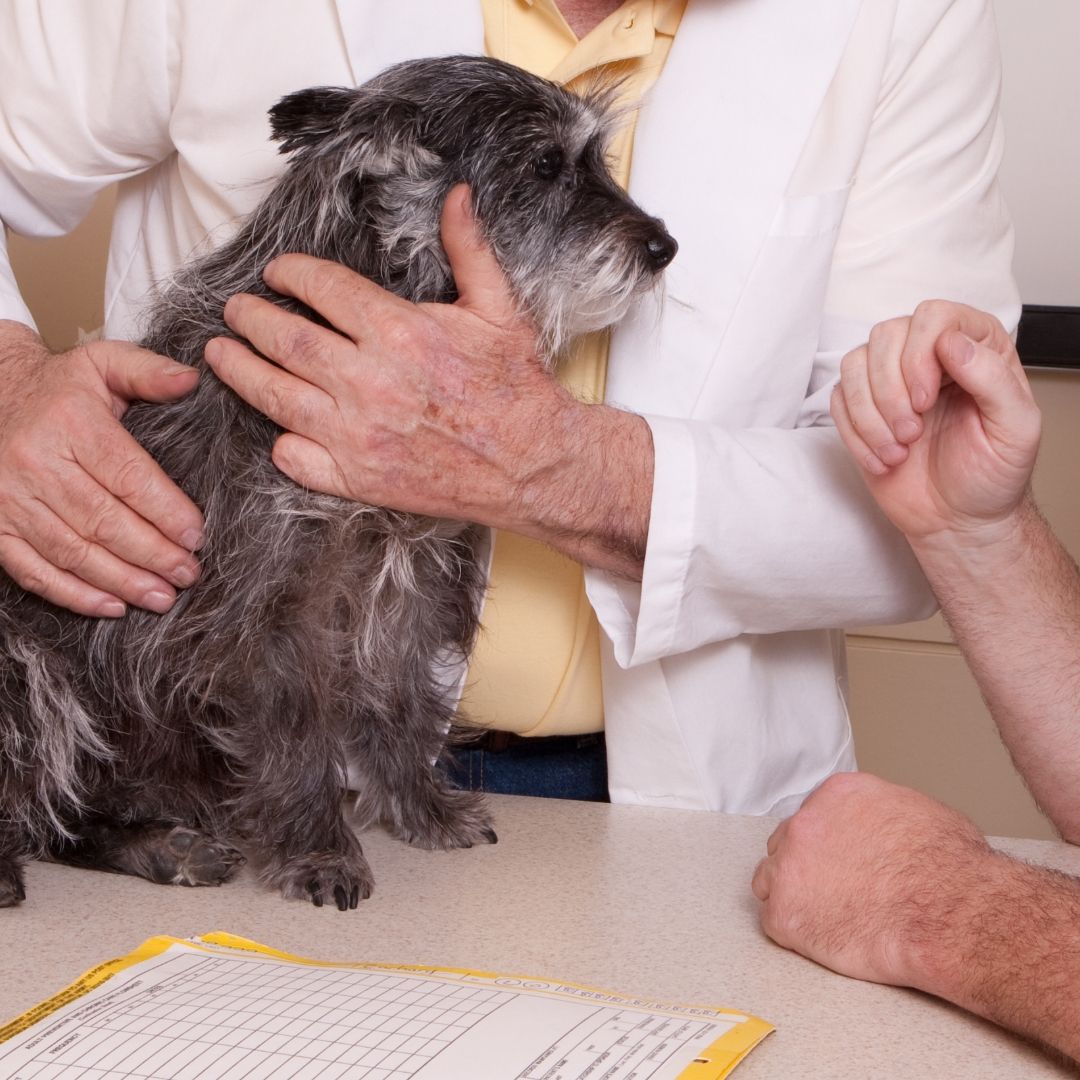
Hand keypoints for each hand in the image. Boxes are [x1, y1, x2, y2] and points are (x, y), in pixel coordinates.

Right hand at [0, 322, 203, 615]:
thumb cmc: (59, 386)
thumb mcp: (102, 363)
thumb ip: (148, 371)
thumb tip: (192, 379)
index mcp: (71, 423)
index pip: (126, 475)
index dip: (165, 510)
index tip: (196, 536)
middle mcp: (36, 463)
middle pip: (103, 520)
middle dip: (152, 554)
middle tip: (189, 574)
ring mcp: (10, 499)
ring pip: (72, 551)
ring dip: (121, 581)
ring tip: (162, 597)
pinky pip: (33, 570)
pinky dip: (73, 595)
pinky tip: (111, 606)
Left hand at [204, 185, 652, 576]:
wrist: (533, 465)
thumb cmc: (517, 389)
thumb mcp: (499, 310)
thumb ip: (468, 250)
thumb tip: (455, 196)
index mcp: (399, 332)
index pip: (322, 290)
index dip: (292, 275)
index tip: (279, 273)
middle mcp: (369, 382)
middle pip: (284, 340)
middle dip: (251, 319)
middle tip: (236, 310)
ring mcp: (358, 436)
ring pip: (275, 397)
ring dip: (240, 371)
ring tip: (221, 355)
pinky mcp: (359, 480)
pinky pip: (296, 459)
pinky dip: (280, 442)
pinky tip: (276, 427)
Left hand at [751, 772, 992, 991]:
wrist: (950, 913)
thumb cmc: (950, 869)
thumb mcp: (919, 811)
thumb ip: (883, 813)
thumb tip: (885, 827)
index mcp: (836, 794)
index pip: (814, 815)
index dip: (828, 844)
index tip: (841, 862)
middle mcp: (804, 823)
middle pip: (787, 845)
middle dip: (807, 867)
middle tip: (835, 892)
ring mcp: (789, 867)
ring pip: (771, 880)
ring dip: (794, 897)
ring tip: (828, 917)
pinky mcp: (784, 914)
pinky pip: (776, 923)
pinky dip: (798, 934)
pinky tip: (828, 938)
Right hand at [830, 301, 1039, 544]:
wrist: (959, 519)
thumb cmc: (993, 475)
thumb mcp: (1016, 429)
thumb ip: (993, 379)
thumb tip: (951, 342)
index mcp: (976, 347)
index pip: (933, 317)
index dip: (920, 355)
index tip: (925, 402)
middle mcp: (929, 355)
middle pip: (886, 334)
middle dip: (891, 390)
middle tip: (912, 432)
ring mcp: (890, 380)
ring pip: (853, 364)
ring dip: (870, 414)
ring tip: (899, 449)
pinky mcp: (861, 408)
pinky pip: (838, 401)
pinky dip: (856, 435)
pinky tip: (884, 459)